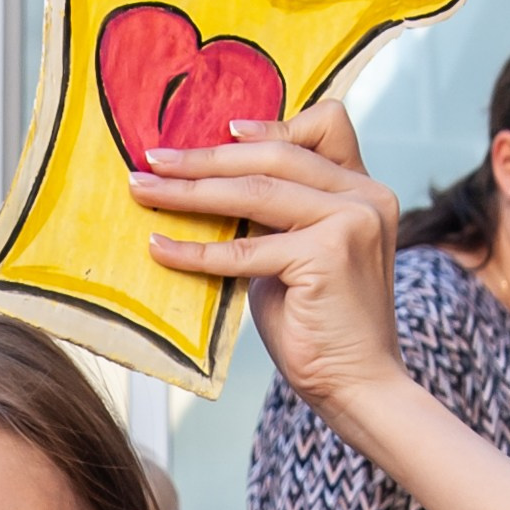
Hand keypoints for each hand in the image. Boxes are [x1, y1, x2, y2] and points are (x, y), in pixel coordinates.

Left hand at [129, 100, 402, 435]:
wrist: (358, 386)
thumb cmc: (321, 328)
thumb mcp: (300, 257)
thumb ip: (276, 220)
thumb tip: (217, 195)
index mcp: (364, 191)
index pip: (326, 127)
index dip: (272, 123)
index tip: (221, 130)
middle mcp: (365, 197)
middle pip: (276, 155)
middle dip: (207, 157)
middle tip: (153, 159)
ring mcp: (350, 222)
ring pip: (255, 192)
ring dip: (190, 190)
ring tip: (145, 190)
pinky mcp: (326, 255)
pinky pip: (245, 249)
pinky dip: (196, 251)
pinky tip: (161, 249)